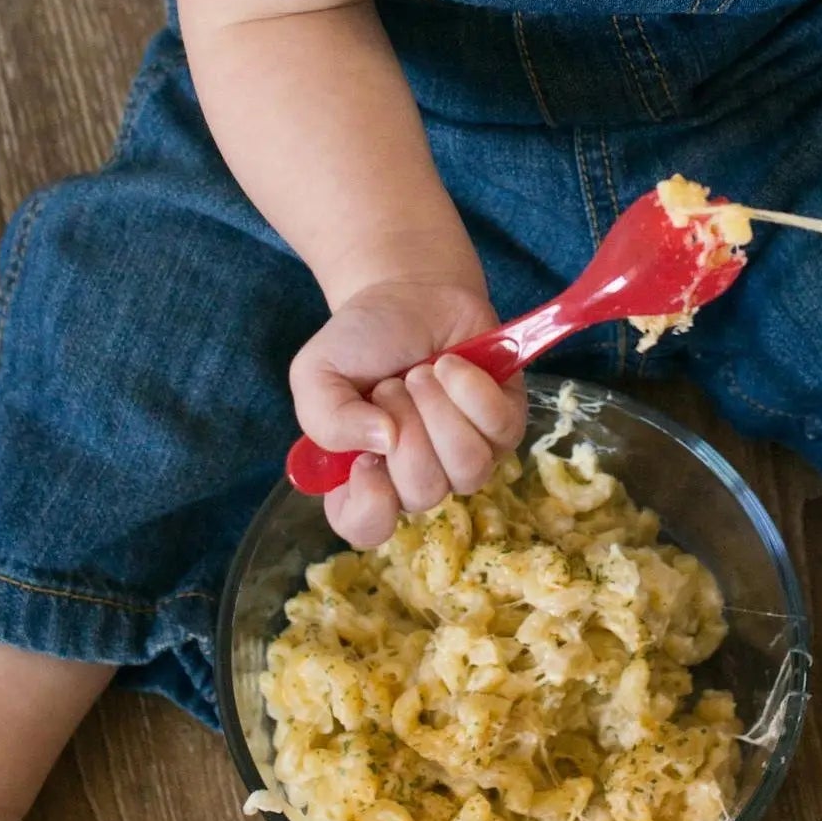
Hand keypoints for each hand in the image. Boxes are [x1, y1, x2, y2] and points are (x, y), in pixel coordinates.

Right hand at [289, 277, 525, 547]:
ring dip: (439, 412)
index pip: (367, 528)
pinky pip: (500, 432)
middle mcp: (417, 475)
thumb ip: (326, 417)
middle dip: (406, 428)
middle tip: (393, 385)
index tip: (365, 458)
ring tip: (422, 374)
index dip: (370, 503)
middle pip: (423, 494)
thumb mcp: (317, 373)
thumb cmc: (362, 341)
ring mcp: (465, 456)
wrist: (409, 292)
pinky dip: (471, 391)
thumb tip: (381, 442)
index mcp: (364, 476)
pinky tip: (452, 365)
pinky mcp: (504, 428)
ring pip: (467, 470)